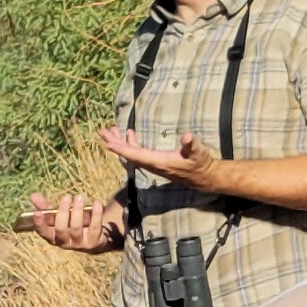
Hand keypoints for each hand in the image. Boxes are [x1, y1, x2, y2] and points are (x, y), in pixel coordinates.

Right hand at [23, 190, 122, 250]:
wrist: (93, 239)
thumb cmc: (70, 224)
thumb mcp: (58, 216)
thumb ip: (46, 207)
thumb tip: (33, 195)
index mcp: (53, 237)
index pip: (43, 232)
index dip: (39, 224)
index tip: (37, 213)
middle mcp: (64, 243)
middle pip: (61, 230)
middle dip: (62, 213)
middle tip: (66, 197)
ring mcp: (79, 244)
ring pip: (76, 228)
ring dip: (78, 212)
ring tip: (79, 197)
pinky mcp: (93, 242)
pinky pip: (94, 228)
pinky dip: (96, 215)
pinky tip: (96, 203)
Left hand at [98, 122, 226, 195]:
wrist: (204, 177)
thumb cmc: (201, 163)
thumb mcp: (199, 152)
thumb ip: (192, 145)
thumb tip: (187, 137)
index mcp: (159, 161)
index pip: (135, 155)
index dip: (121, 148)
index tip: (107, 142)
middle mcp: (152, 164)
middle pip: (128, 154)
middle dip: (114, 143)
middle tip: (102, 131)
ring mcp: (153, 164)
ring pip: (131, 153)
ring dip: (120, 142)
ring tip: (110, 130)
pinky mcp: (155, 162)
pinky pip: (138, 153)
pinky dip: (131, 143)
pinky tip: (129, 133)